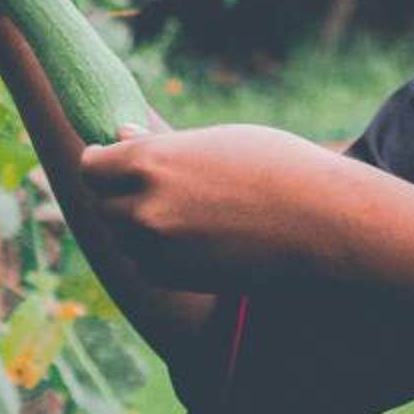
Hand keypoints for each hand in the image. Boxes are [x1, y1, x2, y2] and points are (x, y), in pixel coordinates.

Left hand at [76, 124, 363, 284]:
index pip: (91, 166)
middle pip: (102, 205)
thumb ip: (159, 145)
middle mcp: (145, 208)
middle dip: (118, 196)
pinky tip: (193, 238)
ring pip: (123, 238)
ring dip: (136, 226)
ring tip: (179, 210)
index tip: (113, 161)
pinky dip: (157, 254)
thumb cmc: (275, 167)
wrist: (322, 222)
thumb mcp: (214, 142)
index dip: (101, 163)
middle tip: (150, 187)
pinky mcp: (177, 278)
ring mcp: (159, 248)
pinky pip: (146, 264)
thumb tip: (120, 136)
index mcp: (149, 162)